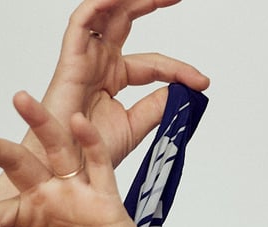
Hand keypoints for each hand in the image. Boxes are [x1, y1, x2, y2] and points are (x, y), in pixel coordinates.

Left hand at [0, 96, 163, 226]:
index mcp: (26, 218)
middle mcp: (47, 197)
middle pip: (17, 164)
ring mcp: (75, 191)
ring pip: (56, 149)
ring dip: (40, 122)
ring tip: (20, 99)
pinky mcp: (104, 195)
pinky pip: (98, 161)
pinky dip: (90, 141)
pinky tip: (78, 121)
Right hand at [39, 0, 208, 166]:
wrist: (66, 169)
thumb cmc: (88, 153)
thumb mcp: (134, 127)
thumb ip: (157, 106)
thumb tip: (181, 90)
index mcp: (114, 78)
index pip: (153, 63)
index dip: (178, 69)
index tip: (201, 83)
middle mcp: (99, 62)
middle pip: (127, 19)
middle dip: (151, 2)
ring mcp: (85, 58)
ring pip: (106, 12)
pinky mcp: (70, 59)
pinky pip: (83, 20)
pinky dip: (101, 4)